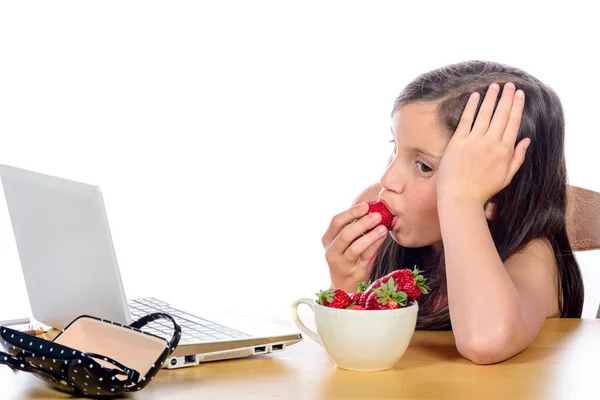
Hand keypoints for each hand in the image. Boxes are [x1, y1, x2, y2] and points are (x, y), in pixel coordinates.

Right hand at [321, 202, 387, 291]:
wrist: (344, 284)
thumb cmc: (346, 257)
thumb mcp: (343, 242)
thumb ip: (353, 227)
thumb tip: (372, 209)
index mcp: (328, 239)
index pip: (336, 222)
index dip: (351, 212)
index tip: (366, 206)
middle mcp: (332, 251)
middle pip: (345, 234)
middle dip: (362, 223)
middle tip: (377, 215)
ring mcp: (342, 263)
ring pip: (355, 247)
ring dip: (371, 235)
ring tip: (383, 227)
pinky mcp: (355, 272)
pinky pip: (366, 256)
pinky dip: (375, 245)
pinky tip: (383, 236)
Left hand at [436, 82, 529, 206]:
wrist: (460, 197)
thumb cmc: (483, 189)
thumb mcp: (506, 176)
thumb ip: (518, 157)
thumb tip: (526, 140)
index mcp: (505, 151)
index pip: (513, 122)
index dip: (517, 106)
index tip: (520, 94)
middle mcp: (491, 143)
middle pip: (501, 114)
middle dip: (507, 97)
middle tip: (509, 84)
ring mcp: (474, 141)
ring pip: (485, 113)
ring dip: (491, 97)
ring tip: (495, 85)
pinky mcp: (458, 141)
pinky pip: (466, 119)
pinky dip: (472, 106)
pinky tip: (476, 95)